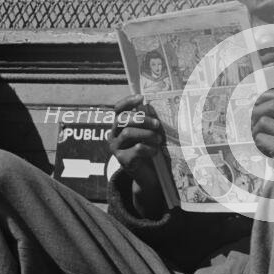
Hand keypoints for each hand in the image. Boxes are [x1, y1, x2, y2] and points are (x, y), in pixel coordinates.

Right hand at [109, 95, 165, 217]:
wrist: (149, 175)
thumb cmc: (150, 149)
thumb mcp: (149, 133)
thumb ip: (148, 121)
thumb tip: (150, 105)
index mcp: (120, 126)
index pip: (118, 109)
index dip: (128, 101)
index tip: (142, 98)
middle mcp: (114, 135)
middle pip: (122, 120)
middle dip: (142, 119)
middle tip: (157, 125)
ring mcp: (116, 148)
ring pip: (128, 133)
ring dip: (147, 134)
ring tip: (159, 139)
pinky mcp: (123, 160)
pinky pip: (136, 149)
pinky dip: (149, 148)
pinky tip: (155, 151)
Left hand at [251, 88, 273, 158]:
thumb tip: (264, 100)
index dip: (268, 95)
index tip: (259, 100)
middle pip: (273, 105)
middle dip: (258, 110)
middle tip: (253, 118)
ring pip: (264, 121)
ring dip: (256, 128)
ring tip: (259, 135)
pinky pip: (261, 137)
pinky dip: (258, 140)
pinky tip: (264, 145)